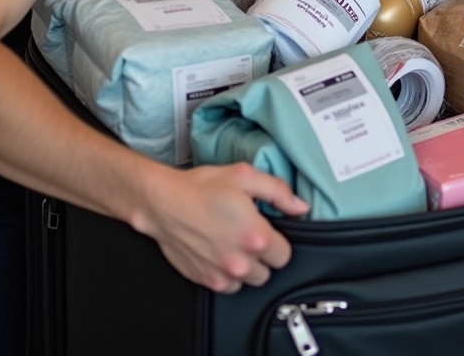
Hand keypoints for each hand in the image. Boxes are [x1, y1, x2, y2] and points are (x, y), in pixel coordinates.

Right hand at [134, 162, 309, 292]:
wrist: (163, 203)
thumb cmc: (200, 188)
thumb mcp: (245, 176)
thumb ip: (278, 191)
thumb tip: (300, 207)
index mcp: (255, 236)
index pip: (285, 255)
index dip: (278, 240)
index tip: (268, 230)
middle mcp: (239, 261)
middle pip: (268, 271)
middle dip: (263, 254)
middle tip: (250, 234)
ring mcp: (221, 274)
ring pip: (249, 281)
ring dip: (246, 267)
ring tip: (234, 243)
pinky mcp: (205, 281)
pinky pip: (228, 287)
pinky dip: (228, 274)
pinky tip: (220, 252)